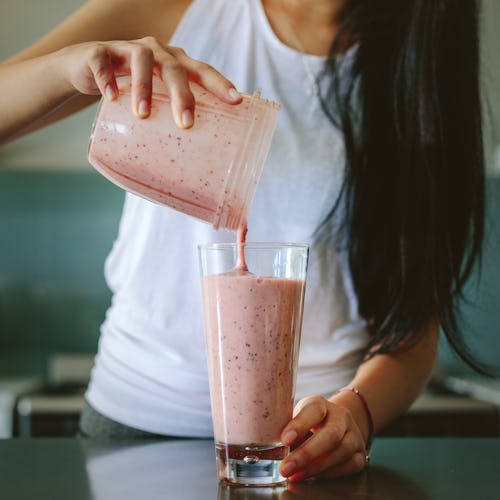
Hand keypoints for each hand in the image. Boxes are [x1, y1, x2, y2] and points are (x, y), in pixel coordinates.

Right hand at [57, 36, 241, 126]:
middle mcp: (156, 52)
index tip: (235, 100)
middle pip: (174, 68)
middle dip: (182, 95)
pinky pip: (103, 61)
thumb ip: (171, 117)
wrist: (86, 67)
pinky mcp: (99, 52)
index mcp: (175, 63)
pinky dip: (107, 78)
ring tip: (143, 114)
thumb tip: (191, 164)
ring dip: (144, 86)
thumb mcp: (156, 99)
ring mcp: (127, 49)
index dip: (219, 83)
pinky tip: (111, 97)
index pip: (202, 70)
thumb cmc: (132, 88)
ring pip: (141, 60)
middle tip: (185, 123)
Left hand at [279, 395, 367, 481]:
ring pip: (342, 451)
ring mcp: (353, 434)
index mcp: (321, 404)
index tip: (284, 439)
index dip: (299, 425)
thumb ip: (287, 427)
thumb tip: (269, 448)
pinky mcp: (360, 452)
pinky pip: (350, 465)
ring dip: (317, 467)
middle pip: (330, 434)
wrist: (338, 421)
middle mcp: (341, 416)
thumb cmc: (310, 421)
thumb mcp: (297, 416)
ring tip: (296, 475)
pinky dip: (331, 473)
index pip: (313, 410)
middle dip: (307, 454)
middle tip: (286, 468)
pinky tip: (314, 477)